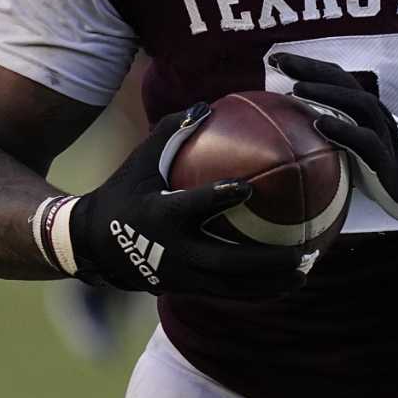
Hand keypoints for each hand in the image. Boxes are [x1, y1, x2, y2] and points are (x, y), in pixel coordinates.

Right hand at [32, 105, 310, 297]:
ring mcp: (180, 275)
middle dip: (267, 262)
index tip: (248, 187)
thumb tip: (209, 104)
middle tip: (303, 251)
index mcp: (160, 213)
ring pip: (231, 287)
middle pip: (226, 263)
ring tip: (305, 272)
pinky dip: (257, 290)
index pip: (192, 206)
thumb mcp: (141, 159)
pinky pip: (226, 292)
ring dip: (270, 283)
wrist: (93, 244)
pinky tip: (285, 280)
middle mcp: (172, 250)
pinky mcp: (184, 289)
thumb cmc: (125, 191)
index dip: (218, 198)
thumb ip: (174, 130)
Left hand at [270, 54, 397, 237]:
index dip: (308, 65)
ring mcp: (382, 133)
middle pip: (344, 82)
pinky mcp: (385, 159)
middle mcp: (374, 114)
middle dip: (312, 68)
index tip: (276, 59)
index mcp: (363, 108)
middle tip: (280, 62)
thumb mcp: (351, 142)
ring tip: (298, 89)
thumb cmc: (378, 165)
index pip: (335, 78)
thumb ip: (330, 129)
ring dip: (326, 94)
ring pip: (357, 104)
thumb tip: (288, 126)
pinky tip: (320, 125)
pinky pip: (365, 141)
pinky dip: (342, 131)